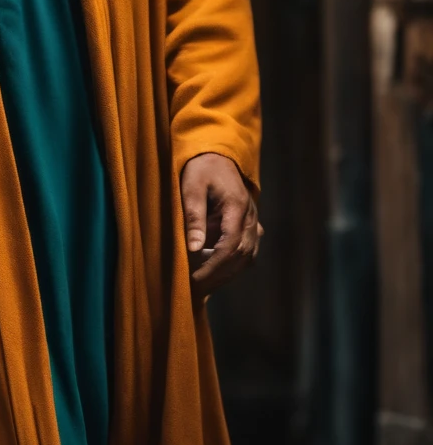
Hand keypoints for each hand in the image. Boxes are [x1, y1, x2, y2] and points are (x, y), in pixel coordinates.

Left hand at [180, 152, 262, 298]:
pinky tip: (216, 275)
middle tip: (195, 289)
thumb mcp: (191, 186)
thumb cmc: (201, 168)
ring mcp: (253, 222)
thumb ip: (193, 216)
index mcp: (237, 207)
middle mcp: (250, 217)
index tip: (194, 279)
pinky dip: (233, 266)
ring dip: (226, 274)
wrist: (218, 154)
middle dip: (218, 275)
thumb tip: (193, 248)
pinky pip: (247, 252)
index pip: (230, 246)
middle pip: (240, 255)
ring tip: (203, 287)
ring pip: (247, 256)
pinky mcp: (250, 225)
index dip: (213, 266)